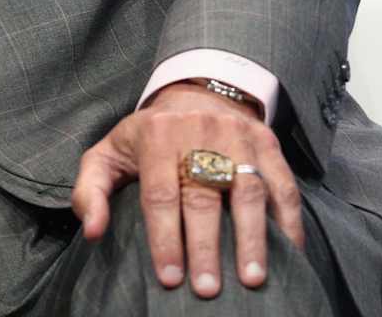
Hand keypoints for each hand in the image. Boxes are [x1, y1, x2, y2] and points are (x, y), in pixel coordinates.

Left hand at [71, 82, 303, 298]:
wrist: (194, 92)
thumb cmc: (147, 138)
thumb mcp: (108, 153)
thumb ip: (92, 190)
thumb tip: (93, 231)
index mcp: (157, 135)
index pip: (161, 193)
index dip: (165, 238)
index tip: (171, 278)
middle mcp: (200, 131)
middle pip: (204, 195)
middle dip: (206, 246)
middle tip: (208, 289)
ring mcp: (238, 135)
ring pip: (248, 189)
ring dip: (252, 237)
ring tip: (252, 278)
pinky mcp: (267, 141)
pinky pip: (283, 183)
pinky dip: (289, 220)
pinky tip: (289, 252)